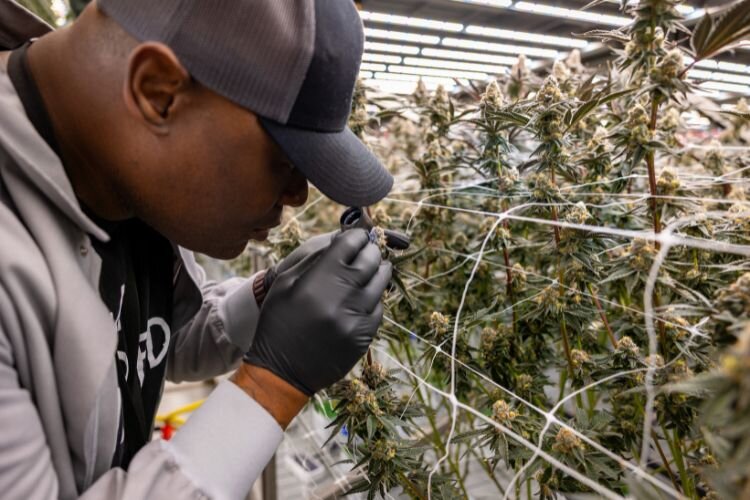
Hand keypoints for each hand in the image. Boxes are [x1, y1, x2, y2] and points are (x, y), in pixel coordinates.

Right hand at [244, 229, 391, 395]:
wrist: (281, 370)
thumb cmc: (279, 321)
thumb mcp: (285, 283)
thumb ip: (313, 258)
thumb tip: (341, 239)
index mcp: (318, 280)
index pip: (349, 244)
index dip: (356, 236)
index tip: (358, 236)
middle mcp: (341, 297)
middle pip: (370, 261)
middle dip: (371, 250)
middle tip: (369, 249)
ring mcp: (355, 318)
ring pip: (380, 284)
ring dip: (379, 271)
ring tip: (375, 268)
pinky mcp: (364, 336)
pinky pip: (378, 308)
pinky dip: (375, 298)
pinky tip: (366, 296)